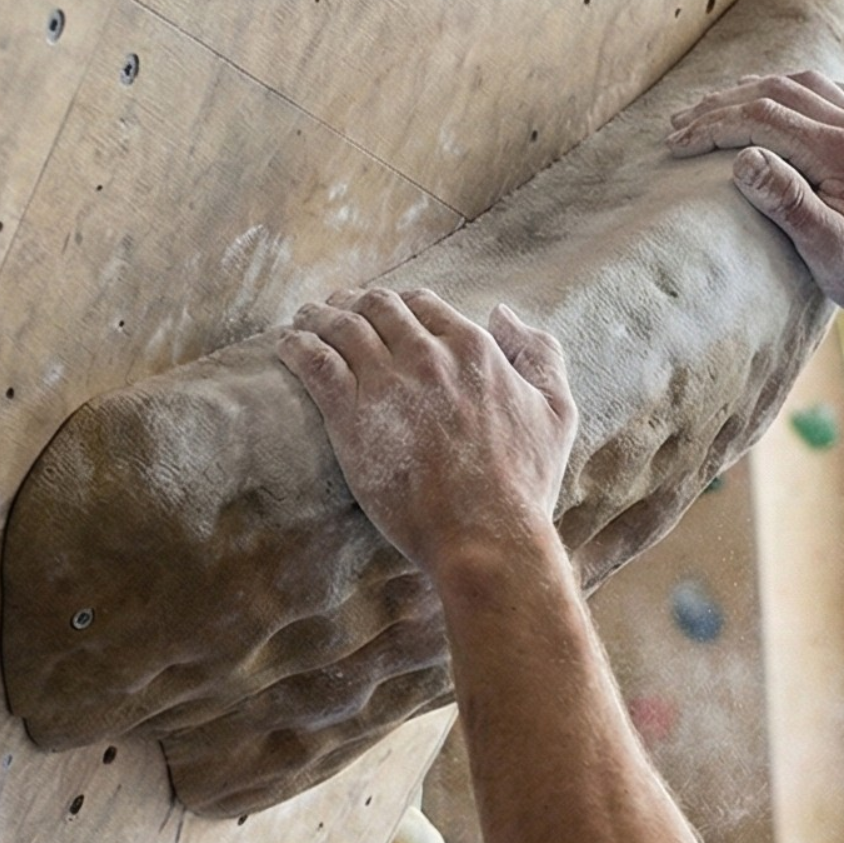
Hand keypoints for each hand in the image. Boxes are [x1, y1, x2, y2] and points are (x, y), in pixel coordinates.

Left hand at [276, 288, 575, 576]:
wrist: (488, 539)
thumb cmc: (526, 487)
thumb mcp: (557, 414)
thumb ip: (540, 356)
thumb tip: (503, 314)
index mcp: (474, 349)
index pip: (423, 305)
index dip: (399, 305)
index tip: (383, 315)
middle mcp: (428, 355)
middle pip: (378, 306)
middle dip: (354, 303)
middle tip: (335, 311)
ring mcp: (387, 382)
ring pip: (340, 326)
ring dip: (318, 317)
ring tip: (303, 321)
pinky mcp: (351, 415)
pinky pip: (313, 361)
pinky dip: (296, 345)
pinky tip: (287, 346)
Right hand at [666, 71, 843, 332]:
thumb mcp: (829, 253)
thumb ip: (787, 202)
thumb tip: (742, 157)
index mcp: (842, 152)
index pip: (763, 117)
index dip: (714, 125)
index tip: (678, 141)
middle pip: (779, 91)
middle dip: (724, 103)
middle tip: (682, 121)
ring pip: (808, 85)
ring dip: (759, 89)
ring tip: (720, 105)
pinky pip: (839, 93)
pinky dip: (801, 89)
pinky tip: (785, 99)